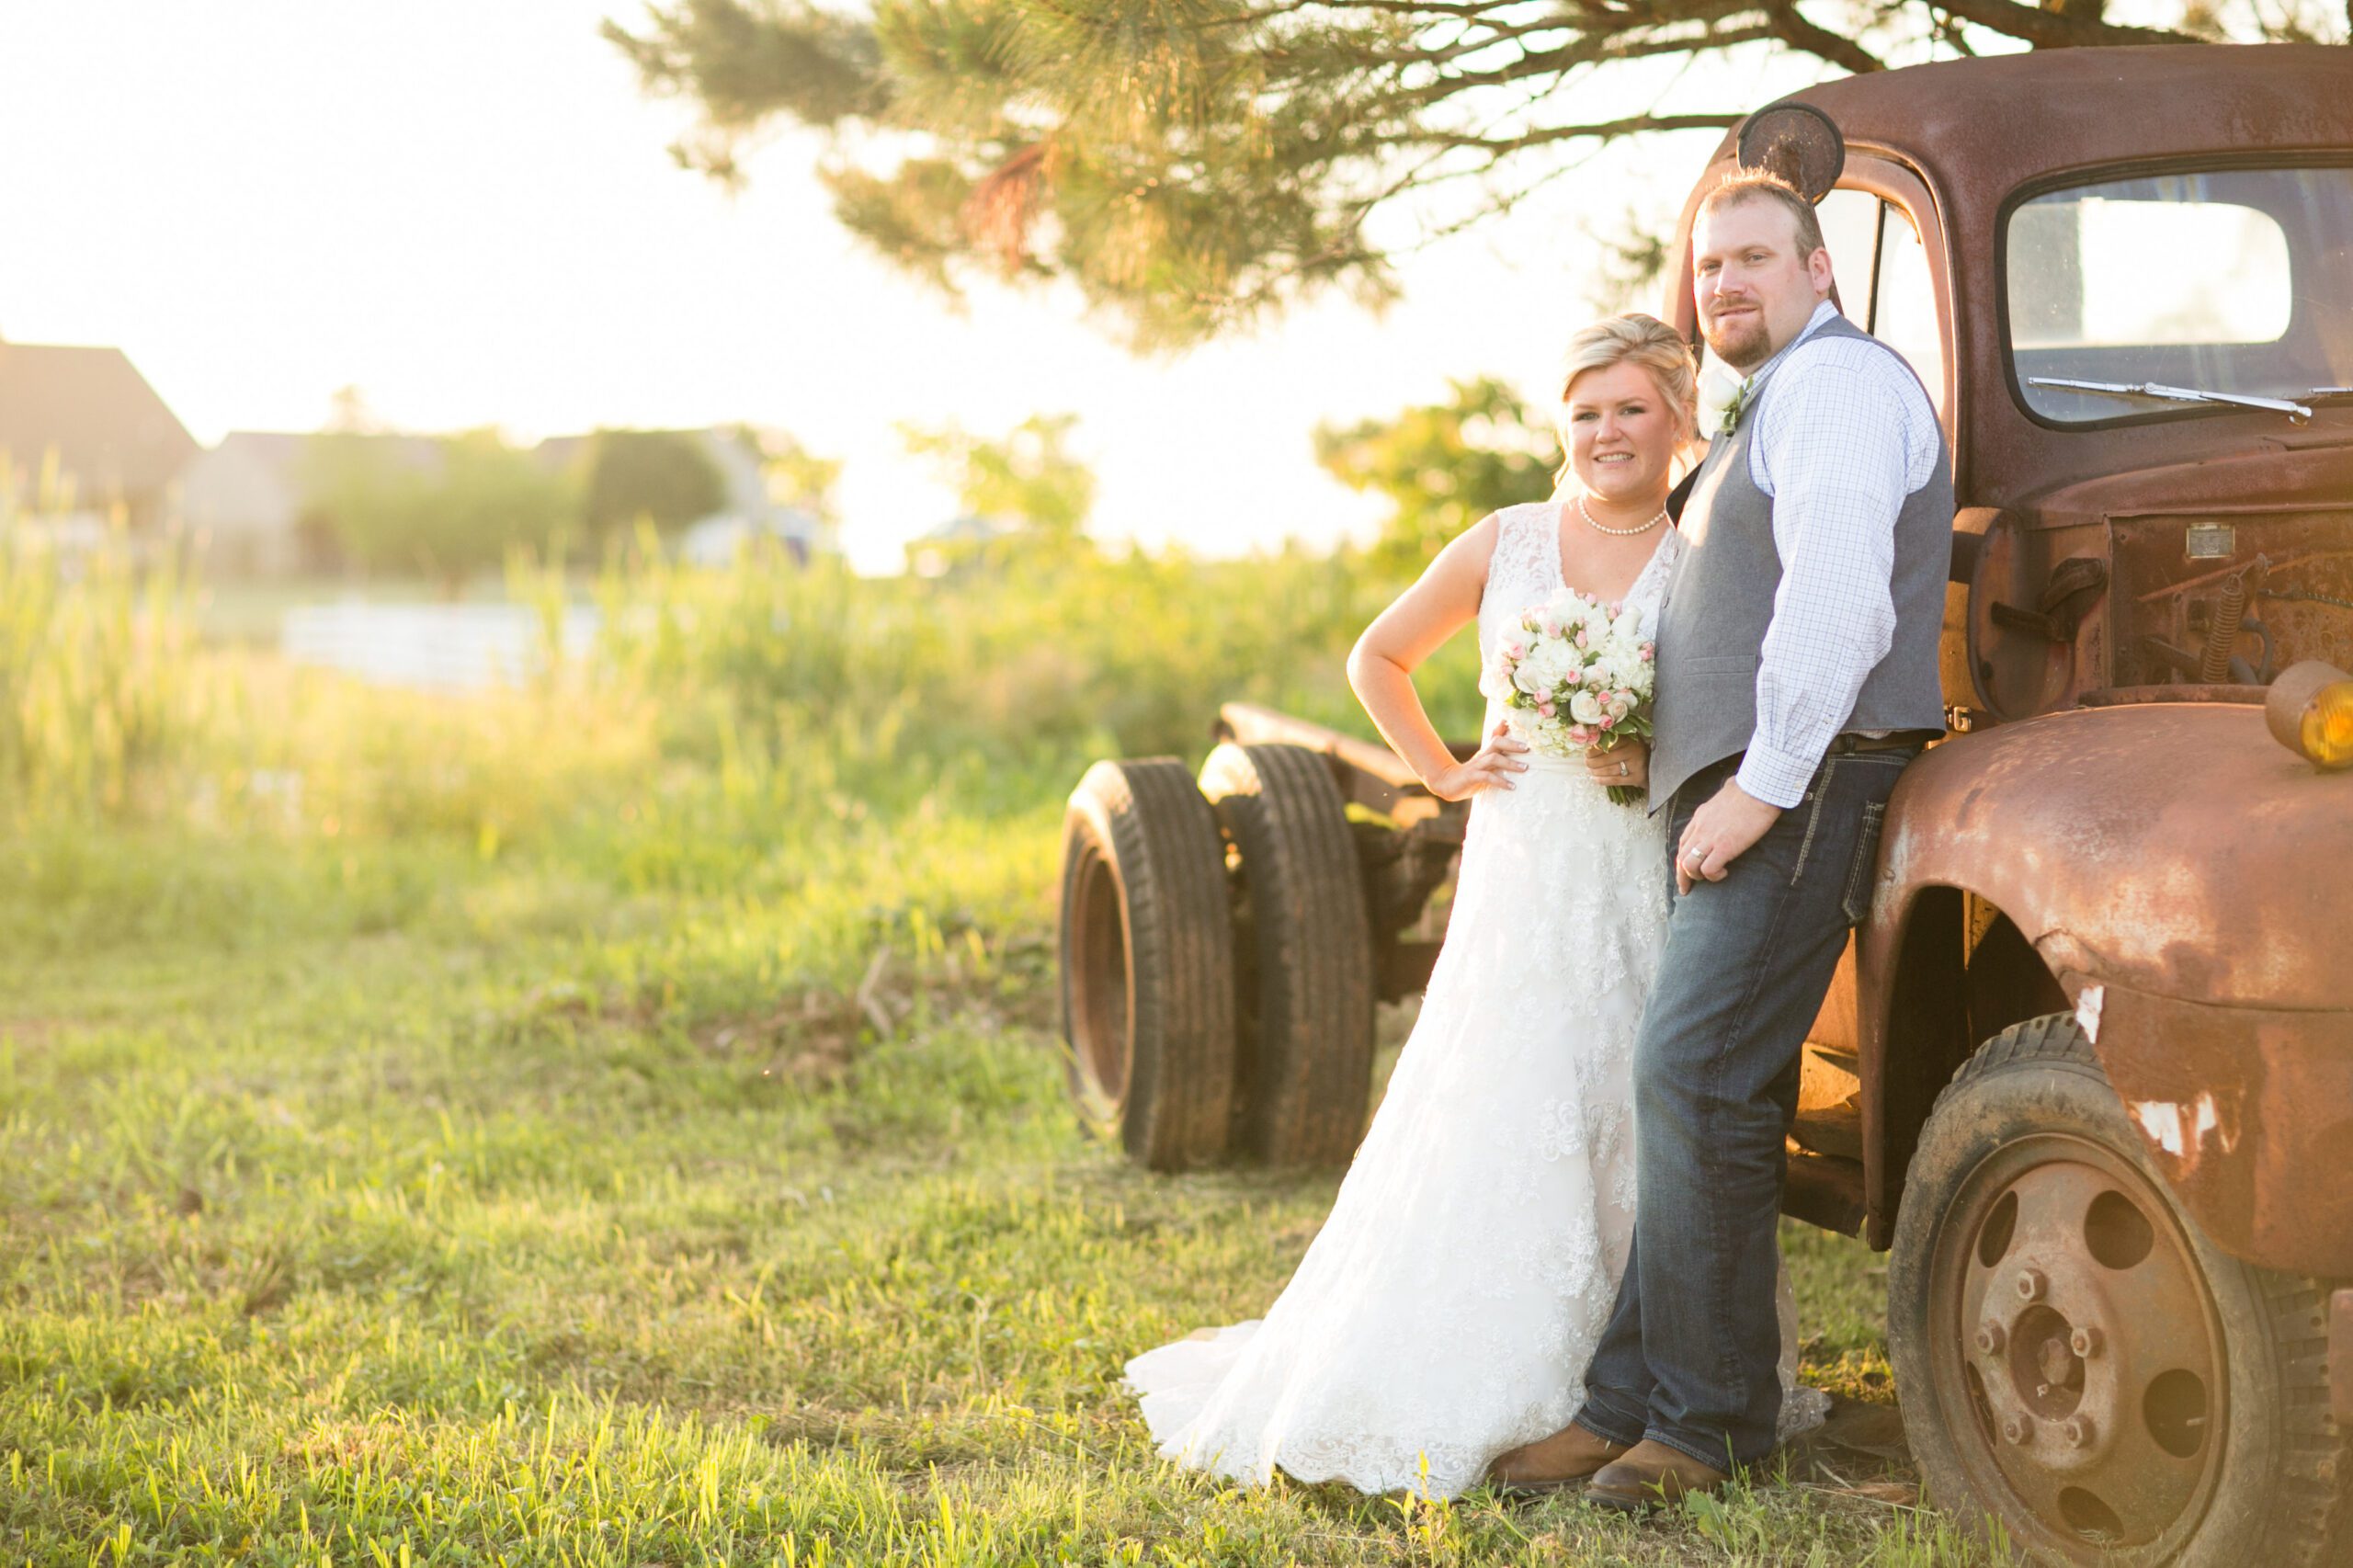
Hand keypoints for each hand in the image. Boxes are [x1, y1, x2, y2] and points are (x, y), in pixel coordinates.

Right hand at [1427, 718, 1528, 800]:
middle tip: (1527, 748)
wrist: (1448, 783)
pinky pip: (1487, 777)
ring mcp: (1477, 765)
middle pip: (1497, 742)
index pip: (1497, 734)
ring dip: (1510, 763)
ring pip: (1494, 759)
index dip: (1507, 727)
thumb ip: (1499, 754)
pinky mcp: (1472, 777)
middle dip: (1513, 744)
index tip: (1523, 723)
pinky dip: (1501, 781)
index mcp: (1487, 751)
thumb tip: (1511, 745)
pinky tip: (1512, 787)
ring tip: (1525, 768)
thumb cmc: (1472, 773)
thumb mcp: (1486, 762)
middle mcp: (1482, 755)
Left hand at [1585, 737, 1648, 789]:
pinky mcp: (1637, 778)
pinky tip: (1595, 779)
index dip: (1594, 749)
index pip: (1608, 743)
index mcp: (1630, 739)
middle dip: (1592, 761)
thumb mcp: (1630, 740)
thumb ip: (1614, 739)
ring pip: (1609, 769)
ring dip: (1596, 771)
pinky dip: (1603, 780)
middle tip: (1586, 762)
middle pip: (1606, 757)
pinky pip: (1615, 780)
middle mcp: (1634, 751)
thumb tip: (1592, 742)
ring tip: (1589, 770)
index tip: (1586, 752)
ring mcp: (1636, 765)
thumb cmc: (1638, 751)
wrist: (1658, 765)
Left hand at [1675, 778, 1781, 894]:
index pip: (1683, 842)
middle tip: (1687, 889)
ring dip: (1697, 876)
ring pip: (1689, 866)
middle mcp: (1700, 828)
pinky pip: (1708, 869)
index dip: (1682, 859)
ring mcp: (1710, 838)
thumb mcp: (1727, 791)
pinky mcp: (1724, 847)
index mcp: (1700, 816)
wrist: (1759, 789)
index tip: (1685, 870)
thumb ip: (1724, 797)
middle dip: (1682, 876)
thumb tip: (1731, 786)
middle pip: (1681, 857)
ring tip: (1711, 877)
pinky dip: (1713, 876)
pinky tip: (1724, 873)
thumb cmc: (1749, 788)